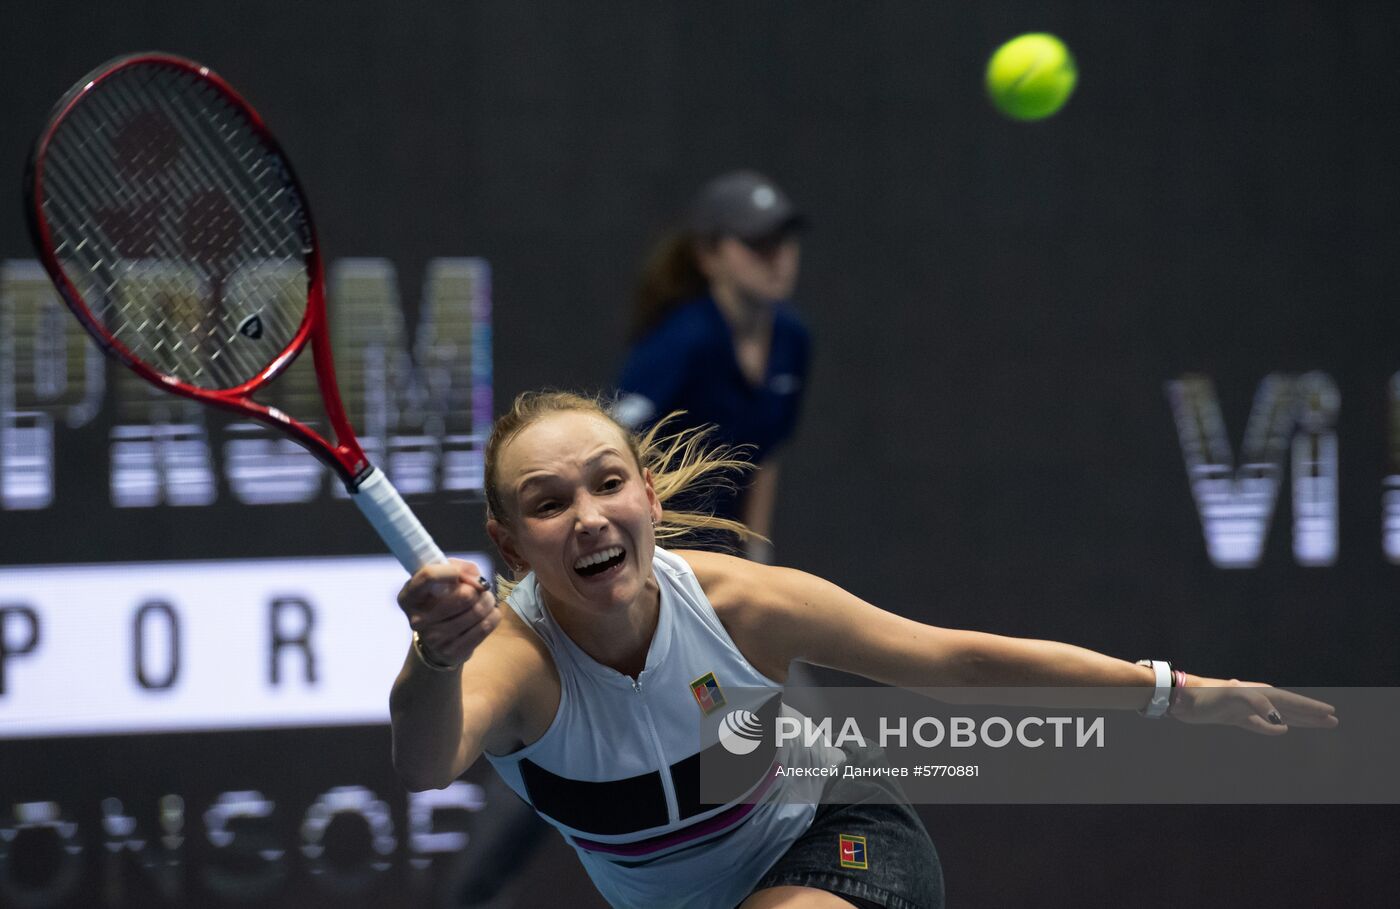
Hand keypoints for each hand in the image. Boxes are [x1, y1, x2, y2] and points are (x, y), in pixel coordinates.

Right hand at [397, 559, 498, 669]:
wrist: (438, 640)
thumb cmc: (443, 600)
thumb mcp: (444, 579)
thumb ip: (461, 569)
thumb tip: (478, 580)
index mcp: (408, 597)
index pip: (428, 576)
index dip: (450, 570)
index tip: (462, 573)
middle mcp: (417, 619)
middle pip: (464, 595)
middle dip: (479, 589)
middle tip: (480, 589)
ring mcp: (433, 638)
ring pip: (478, 611)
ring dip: (488, 601)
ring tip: (485, 600)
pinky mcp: (451, 651)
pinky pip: (485, 627)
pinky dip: (493, 616)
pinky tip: (489, 613)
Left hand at [1170, 678, 1337, 734]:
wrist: (1181, 698)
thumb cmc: (1206, 695)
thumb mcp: (1232, 697)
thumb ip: (1257, 705)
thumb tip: (1281, 725)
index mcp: (1259, 693)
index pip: (1292, 702)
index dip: (1311, 709)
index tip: (1331, 713)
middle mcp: (1255, 699)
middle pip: (1290, 708)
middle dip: (1311, 715)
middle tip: (1333, 721)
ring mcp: (1245, 708)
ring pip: (1278, 716)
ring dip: (1297, 720)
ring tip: (1315, 724)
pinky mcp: (1233, 717)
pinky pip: (1259, 725)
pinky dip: (1271, 728)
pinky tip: (1281, 730)